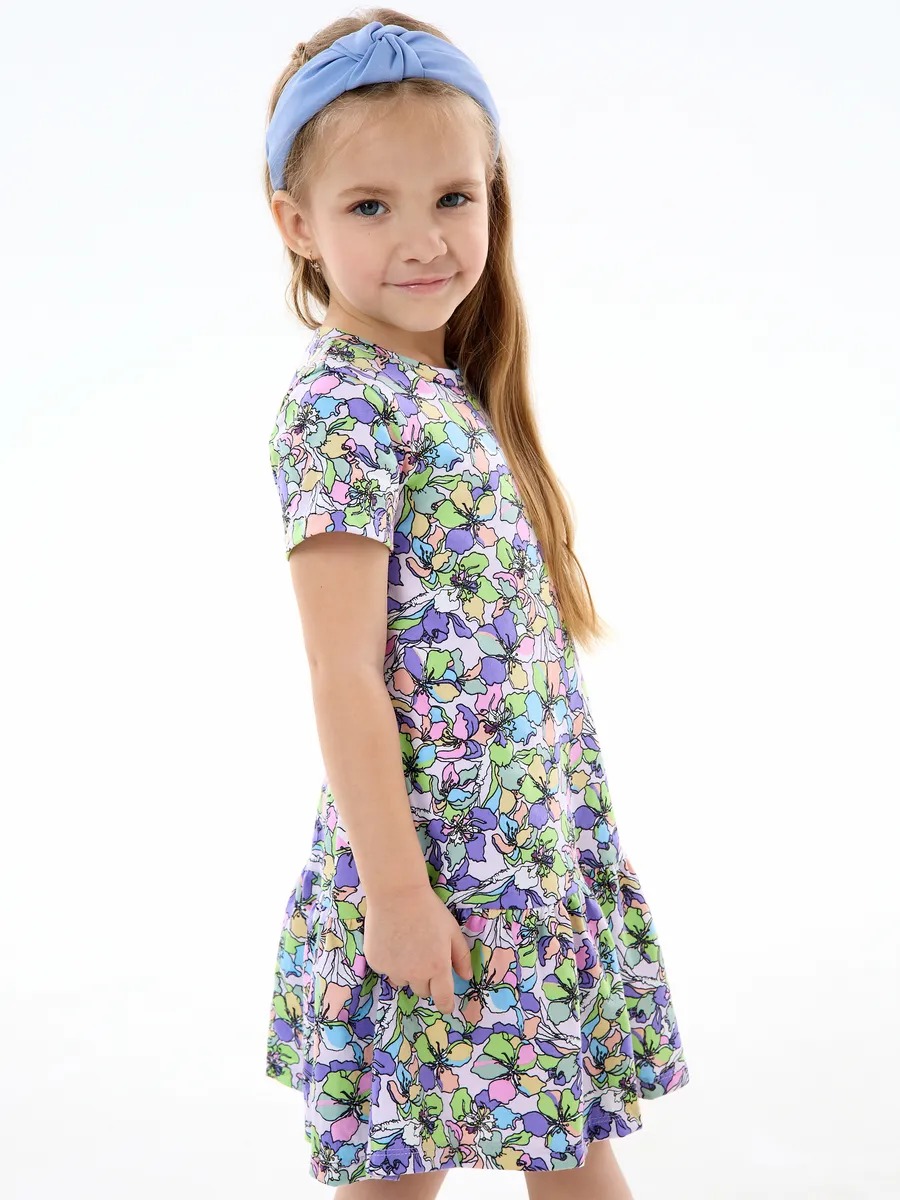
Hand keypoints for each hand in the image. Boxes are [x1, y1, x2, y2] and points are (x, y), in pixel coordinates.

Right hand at [363, 884, 473, 1014]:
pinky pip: (386, 970)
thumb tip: (466, 977)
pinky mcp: (376, 963)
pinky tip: (392, 940)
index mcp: (437, 967)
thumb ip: (461, 956)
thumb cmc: (429, 910)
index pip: (442, 998)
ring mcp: (393, 970)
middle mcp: (415, 973)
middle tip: (425, 957)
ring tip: (407, 945)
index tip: (446, 1005)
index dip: (445, 1004)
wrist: (396, 894)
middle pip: (422, 991)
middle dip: (426, 980)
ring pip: (403, 981)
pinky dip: (390, 961)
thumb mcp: (452, 930)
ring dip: (407, 972)